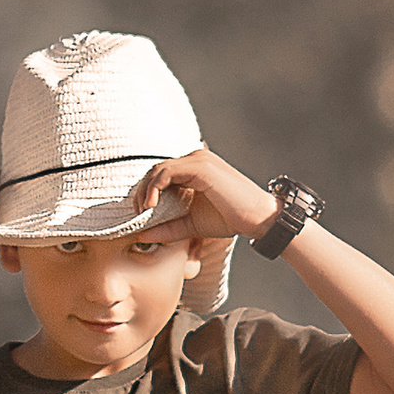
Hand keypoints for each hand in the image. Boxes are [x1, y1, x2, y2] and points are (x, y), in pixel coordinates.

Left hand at [133, 145, 279, 251]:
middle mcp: (195, 158)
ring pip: (158, 169)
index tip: (140, 214)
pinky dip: (154, 188)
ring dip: (145, 190)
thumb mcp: (191, 225)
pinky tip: (151, 206)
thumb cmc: (229, 219)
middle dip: (141, 191)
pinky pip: (167, 172)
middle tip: (136, 213)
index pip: (160, 174)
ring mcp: (198, 160)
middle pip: (155, 170)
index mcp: (194, 168)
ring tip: (141, 211)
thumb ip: (167, 227)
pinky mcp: (200, 166)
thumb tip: (141, 235)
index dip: (146, 192)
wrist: (257, 218)